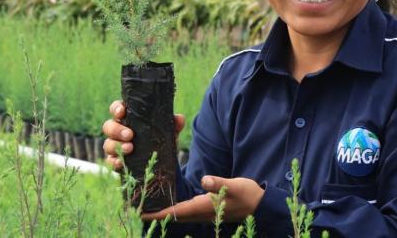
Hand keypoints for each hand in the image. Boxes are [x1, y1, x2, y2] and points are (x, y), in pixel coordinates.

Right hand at [101, 100, 184, 169]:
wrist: (160, 162)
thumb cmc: (159, 138)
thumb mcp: (167, 131)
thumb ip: (173, 124)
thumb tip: (179, 118)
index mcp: (128, 118)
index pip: (116, 109)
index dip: (116, 109)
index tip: (122, 112)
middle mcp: (118, 131)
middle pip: (108, 126)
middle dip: (117, 130)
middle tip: (130, 134)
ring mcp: (115, 146)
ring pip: (107, 144)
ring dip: (117, 146)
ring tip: (130, 148)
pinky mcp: (115, 161)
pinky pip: (109, 161)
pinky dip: (114, 162)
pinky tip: (122, 163)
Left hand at [141, 176, 263, 222]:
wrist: (260, 205)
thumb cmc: (247, 194)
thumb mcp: (234, 186)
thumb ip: (218, 183)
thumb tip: (204, 180)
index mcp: (204, 207)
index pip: (175, 211)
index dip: (157, 213)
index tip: (140, 212)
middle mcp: (201, 213)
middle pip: (172, 216)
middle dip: (155, 214)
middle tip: (136, 208)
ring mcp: (204, 213)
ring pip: (178, 215)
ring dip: (163, 212)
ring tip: (148, 206)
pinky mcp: (207, 210)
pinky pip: (185, 211)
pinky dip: (174, 208)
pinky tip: (169, 202)